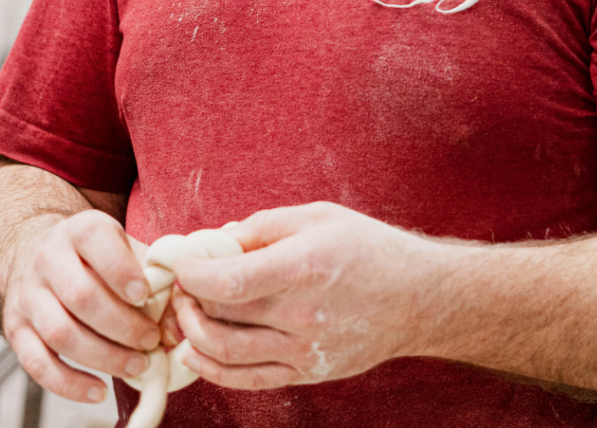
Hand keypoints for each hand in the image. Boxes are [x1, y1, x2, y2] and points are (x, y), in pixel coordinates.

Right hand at [3, 209, 162, 402]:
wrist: (45, 253)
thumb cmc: (101, 255)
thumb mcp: (128, 250)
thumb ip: (154, 280)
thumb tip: (172, 329)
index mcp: (81, 229)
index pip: (96, 243)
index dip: (121, 271)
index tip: (145, 295)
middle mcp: (48, 258)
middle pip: (80, 296)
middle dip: (121, 324)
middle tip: (151, 341)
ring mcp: (27, 295)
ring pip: (59, 333)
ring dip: (102, 356)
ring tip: (136, 367)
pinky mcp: (15, 329)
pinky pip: (37, 364)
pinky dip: (69, 384)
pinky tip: (99, 391)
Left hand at [171, 202, 443, 389]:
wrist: (418, 297)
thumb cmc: (369, 247)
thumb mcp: (319, 216)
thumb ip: (265, 226)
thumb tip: (217, 241)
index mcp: (305, 266)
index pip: (228, 282)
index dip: (191, 275)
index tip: (180, 264)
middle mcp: (303, 314)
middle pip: (220, 317)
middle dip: (186, 300)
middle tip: (178, 284)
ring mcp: (305, 350)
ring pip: (225, 353)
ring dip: (192, 333)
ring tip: (185, 312)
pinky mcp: (308, 373)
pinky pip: (247, 379)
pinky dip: (213, 368)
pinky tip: (197, 351)